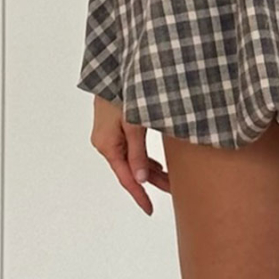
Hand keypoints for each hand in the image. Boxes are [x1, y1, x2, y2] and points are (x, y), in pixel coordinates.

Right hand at [92, 95, 171, 213]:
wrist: (113, 69)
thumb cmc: (123, 92)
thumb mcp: (134, 125)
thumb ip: (138, 154)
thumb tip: (141, 179)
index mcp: (107, 145)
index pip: (125, 178)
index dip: (139, 196)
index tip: (150, 210)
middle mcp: (105, 142)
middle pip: (130, 170)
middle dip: (152, 181)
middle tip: (173, 191)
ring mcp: (109, 134)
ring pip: (132, 159)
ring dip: (150, 169)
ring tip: (171, 179)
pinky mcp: (114, 126)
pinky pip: (130, 148)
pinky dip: (145, 157)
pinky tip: (159, 162)